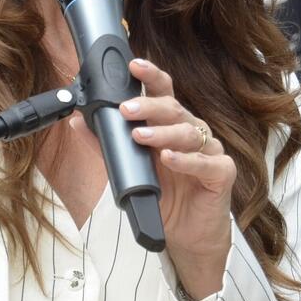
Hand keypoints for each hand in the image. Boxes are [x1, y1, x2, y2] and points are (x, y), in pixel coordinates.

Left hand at [107, 56, 234, 298]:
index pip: (164, 92)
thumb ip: (107, 146)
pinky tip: (170, 158)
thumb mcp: (131, 170)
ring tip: (141, 137)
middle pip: (175, 109)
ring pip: (189, 132)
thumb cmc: (165, 197)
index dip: (150, 77)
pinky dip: (186, 159)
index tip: (133, 65)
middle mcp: (192, 132)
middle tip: (127, 109)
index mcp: (172, 125)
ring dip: (163, 133)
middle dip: (150, 107)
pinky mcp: (221, 172)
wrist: (188, 235)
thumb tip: (79, 122)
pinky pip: (206, 162)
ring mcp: (210, 151)